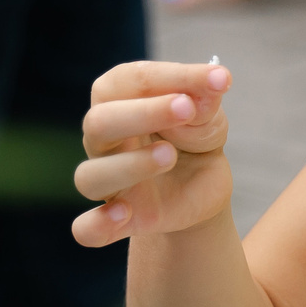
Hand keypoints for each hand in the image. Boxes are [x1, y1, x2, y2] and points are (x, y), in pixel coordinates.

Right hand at [72, 60, 232, 245]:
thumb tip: (214, 81)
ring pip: (91, 176)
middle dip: (143, 113)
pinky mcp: (117, 219)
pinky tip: (124, 214)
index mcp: (118, 97)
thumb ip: (205, 99)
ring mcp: (106, 180)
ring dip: (131, 165)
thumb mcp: (207, 114)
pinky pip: (88, 229)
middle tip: (186, 109)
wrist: (203, 185)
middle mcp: (101, 137)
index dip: (172, 77)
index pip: (130, 80)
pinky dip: (97, 225)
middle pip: (98, 122)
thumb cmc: (193, 135)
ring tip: (170, 156)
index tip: (217, 80)